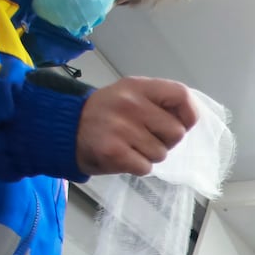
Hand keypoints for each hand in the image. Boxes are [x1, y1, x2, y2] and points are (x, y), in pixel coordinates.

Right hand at [76, 77, 197, 175]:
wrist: (64, 128)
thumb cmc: (105, 114)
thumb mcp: (130, 95)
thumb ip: (158, 102)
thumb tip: (190, 119)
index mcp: (138, 87)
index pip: (181, 95)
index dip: (189, 114)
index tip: (184, 124)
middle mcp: (130, 104)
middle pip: (176, 132)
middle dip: (165, 141)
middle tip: (144, 137)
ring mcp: (121, 128)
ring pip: (161, 153)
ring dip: (148, 155)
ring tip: (129, 145)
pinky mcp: (113, 151)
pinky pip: (145, 167)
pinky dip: (137, 167)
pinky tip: (122, 156)